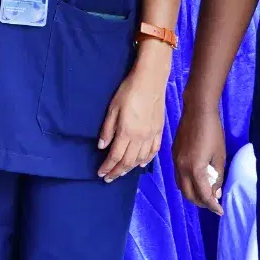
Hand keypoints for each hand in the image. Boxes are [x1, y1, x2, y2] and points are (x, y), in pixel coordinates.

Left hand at [97, 49, 168, 180]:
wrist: (150, 81)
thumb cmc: (129, 91)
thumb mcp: (112, 108)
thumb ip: (108, 129)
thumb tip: (102, 146)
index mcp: (127, 132)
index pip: (115, 156)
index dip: (107, 167)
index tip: (101, 173)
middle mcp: (140, 138)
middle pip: (127, 161)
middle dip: (117, 171)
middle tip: (108, 178)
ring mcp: (151, 135)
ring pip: (140, 159)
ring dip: (130, 168)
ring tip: (121, 173)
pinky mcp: (159, 131)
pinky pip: (153, 151)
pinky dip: (147, 160)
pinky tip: (141, 164)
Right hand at [172, 104, 226, 213]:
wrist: (197, 111)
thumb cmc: (213, 132)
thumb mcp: (220, 156)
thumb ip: (217, 176)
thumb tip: (216, 193)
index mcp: (195, 169)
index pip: (203, 194)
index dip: (212, 205)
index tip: (220, 211)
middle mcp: (181, 168)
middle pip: (188, 194)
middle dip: (201, 203)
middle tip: (213, 204)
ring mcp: (175, 161)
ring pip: (180, 186)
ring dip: (192, 194)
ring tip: (204, 195)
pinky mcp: (173, 155)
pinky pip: (177, 176)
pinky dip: (186, 183)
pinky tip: (195, 180)